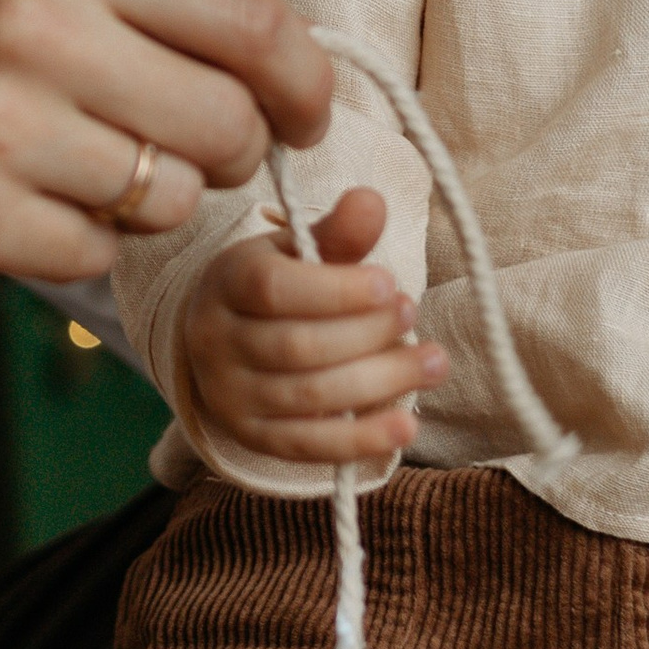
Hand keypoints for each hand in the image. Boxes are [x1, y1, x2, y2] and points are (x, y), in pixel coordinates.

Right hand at [0, 0, 333, 382]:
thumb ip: (129, 0)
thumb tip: (278, 61)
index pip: (253, 20)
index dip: (304, 83)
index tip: (304, 119)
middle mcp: (37, 24)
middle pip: (226, 123)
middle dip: (220, 160)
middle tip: (165, 162)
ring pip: (164, 199)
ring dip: (138, 208)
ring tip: (63, 179)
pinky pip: (91, 258)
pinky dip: (71, 252)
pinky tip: (8, 216)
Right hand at [177, 183, 447, 471]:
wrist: (222, 340)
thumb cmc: (275, 286)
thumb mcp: (297, 249)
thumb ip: (337, 232)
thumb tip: (371, 201)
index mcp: (227, 282)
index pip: (273, 289)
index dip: (337, 290)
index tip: (390, 283)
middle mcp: (217, 340)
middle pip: (297, 346)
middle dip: (368, 333)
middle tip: (412, 313)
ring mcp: (230, 395)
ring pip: (309, 396)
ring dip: (380, 380)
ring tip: (431, 362)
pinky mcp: (254, 437)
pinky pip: (310, 446)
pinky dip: (361, 439)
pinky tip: (405, 424)